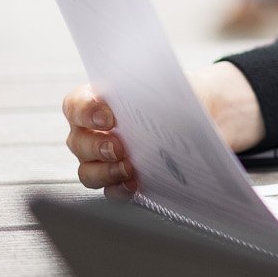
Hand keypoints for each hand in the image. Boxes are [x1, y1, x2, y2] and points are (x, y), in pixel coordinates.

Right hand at [61, 62, 265, 190]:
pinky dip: (119, 189)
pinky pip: (108, 190)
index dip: (85, 112)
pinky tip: (134, 184)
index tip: (108, 118)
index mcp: (99, 101)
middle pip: (77, 142)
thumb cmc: (178, 96)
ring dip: (105, 171)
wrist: (201, 114)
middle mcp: (92, 131)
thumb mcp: (172, 86)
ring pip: (87, 170)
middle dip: (97, 146)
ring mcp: (101, 158)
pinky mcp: (118, 180)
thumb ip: (162, 90)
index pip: (76, 105)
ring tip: (128, 168)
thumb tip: (179, 103)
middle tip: (119, 147)